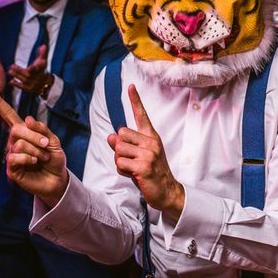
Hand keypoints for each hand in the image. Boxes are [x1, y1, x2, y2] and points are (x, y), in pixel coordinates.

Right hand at [0, 90, 68, 207]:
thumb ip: (41, 129)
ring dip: (36, 150)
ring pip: (18, 144)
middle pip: (16, 130)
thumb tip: (26, 118)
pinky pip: (14, 157)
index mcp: (24, 132)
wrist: (58, 178)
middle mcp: (15, 142)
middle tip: (46, 145)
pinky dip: (28, 158)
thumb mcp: (53, 141)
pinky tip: (34, 162)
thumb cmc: (54, 159)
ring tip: (43, 157)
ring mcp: (12, 155)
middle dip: (34, 136)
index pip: (9, 116)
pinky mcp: (11, 169)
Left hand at [8, 45, 49, 94]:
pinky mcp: (30, 89)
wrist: (46, 83)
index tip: (30, 67)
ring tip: (9, 72)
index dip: (34, 69)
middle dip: (20, 71)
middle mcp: (37, 78)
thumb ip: (42, 53)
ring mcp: (34, 84)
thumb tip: (43, 45)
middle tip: (11, 67)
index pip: (38, 69)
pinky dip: (17, 85)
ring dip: (17, 76)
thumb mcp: (43, 61)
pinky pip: (23, 87)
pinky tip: (11, 81)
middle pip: (29, 75)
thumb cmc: (42, 70)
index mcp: (41, 70)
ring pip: (25, 80)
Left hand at [107, 84, 183, 218]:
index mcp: (151, 137)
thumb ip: (125, 145)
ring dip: (119, 161)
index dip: (135, 100)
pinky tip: (133, 175)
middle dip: (119, 149)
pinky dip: (122, 170)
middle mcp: (151, 142)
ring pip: (118, 150)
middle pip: (120, 134)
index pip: (141, 115)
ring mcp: (148, 154)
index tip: (131, 86)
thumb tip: (110, 136)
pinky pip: (120, 163)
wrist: (167, 191)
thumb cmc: (151, 172)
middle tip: (131, 160)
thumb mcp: (138, 155)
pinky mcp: (143, 166)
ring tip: (133, 168)